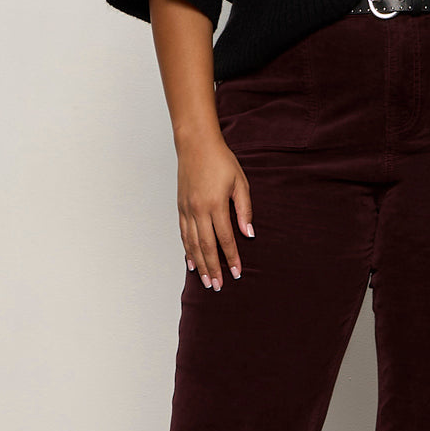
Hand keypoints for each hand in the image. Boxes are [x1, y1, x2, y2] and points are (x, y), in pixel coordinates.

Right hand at [176, 134, 254, 290]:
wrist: (196, 144)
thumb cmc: (221, 161)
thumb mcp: (240, 182)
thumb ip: (244, 209)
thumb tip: (249, 233)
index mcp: (215, 204)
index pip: (225, 238)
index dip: (232, 257)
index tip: (237, 272)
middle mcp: (198, 210)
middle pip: (207, 246)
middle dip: (214, 268)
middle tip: (219, 286)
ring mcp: (187, 210)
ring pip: (193, 244)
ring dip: (200, 264)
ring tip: (206, 281)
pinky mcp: (180, 207)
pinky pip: (184, 234)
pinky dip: (187, 250)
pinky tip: (192, 262)